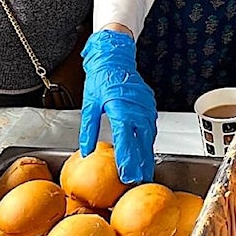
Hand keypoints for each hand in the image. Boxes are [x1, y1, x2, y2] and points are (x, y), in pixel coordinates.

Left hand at [79, 29, 156, 182]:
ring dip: (147, 153)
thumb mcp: (90, 103)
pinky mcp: (149, 104)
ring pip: (149, 135)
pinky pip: (150, 126)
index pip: (125, 139)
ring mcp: (146, 106)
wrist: (116, 56)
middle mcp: (137, 108)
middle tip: (139, 179)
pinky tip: (146, 150)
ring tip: (144, 169)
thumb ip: (89, 128)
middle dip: (141, 162)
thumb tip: (85, 150)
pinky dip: (148, 140)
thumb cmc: (102, 76)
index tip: (127, 174)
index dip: (127, 159)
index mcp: (120, 108)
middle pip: (142, 142)